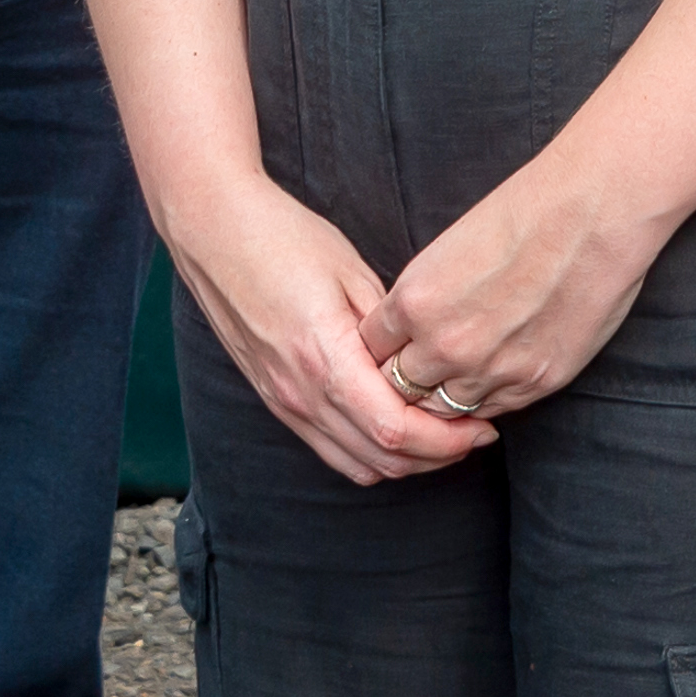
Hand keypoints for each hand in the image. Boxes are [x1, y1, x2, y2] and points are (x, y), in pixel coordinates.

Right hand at [171, 178, 493, 488]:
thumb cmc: (283, 238)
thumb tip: (430, 364)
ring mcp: (283, 402)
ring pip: (356, 464)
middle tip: (474, 432)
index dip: (446, 440)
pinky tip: (397, 426)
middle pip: (381, 459)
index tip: (482, 425)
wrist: (213, 231)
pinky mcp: (275, 400)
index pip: (395, 430)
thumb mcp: (351, 271)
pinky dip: (371, 452)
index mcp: (324, 359)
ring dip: (405, 462)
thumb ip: (389, 329)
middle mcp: (299, 393)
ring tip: (443, 434)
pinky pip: (330, 449)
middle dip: (436, 456)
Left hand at [366, 154, 669, 432]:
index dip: (383, 348)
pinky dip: (487, 399)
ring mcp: (490, 370)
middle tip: (424, 367)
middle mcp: (445, 345)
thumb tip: (411, 330)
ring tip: (461, 372)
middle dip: (407, 379)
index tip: (397, 344)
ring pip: (444, 410)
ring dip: (447, 395)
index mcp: (415, 302)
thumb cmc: (525, 212)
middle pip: (399, 389)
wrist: (593, 212)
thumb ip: (423, 298)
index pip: (371, 350)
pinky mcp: (534, 383)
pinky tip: (495, 373)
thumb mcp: (447, 250)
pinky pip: (491, 411)